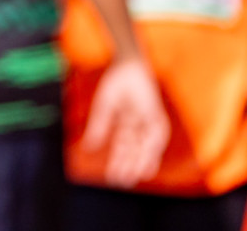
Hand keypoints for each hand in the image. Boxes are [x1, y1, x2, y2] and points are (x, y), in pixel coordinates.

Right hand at [83, 57, 169, 187]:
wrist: (129, 65)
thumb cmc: (115, 82)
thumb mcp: (103, 105)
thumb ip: (98, 125)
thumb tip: (89, 147)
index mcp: (123, 123)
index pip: (120, 146)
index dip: (116, 162)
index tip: (112, 178)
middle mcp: (137, 125)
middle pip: (133, 150)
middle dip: (127, 165)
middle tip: (122, 182)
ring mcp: (148, 121)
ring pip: (145, 147)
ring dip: (140, 161)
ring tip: (134, 177)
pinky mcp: (157, 116)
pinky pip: (157, 137)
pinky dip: (153, 150)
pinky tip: (149, 163)